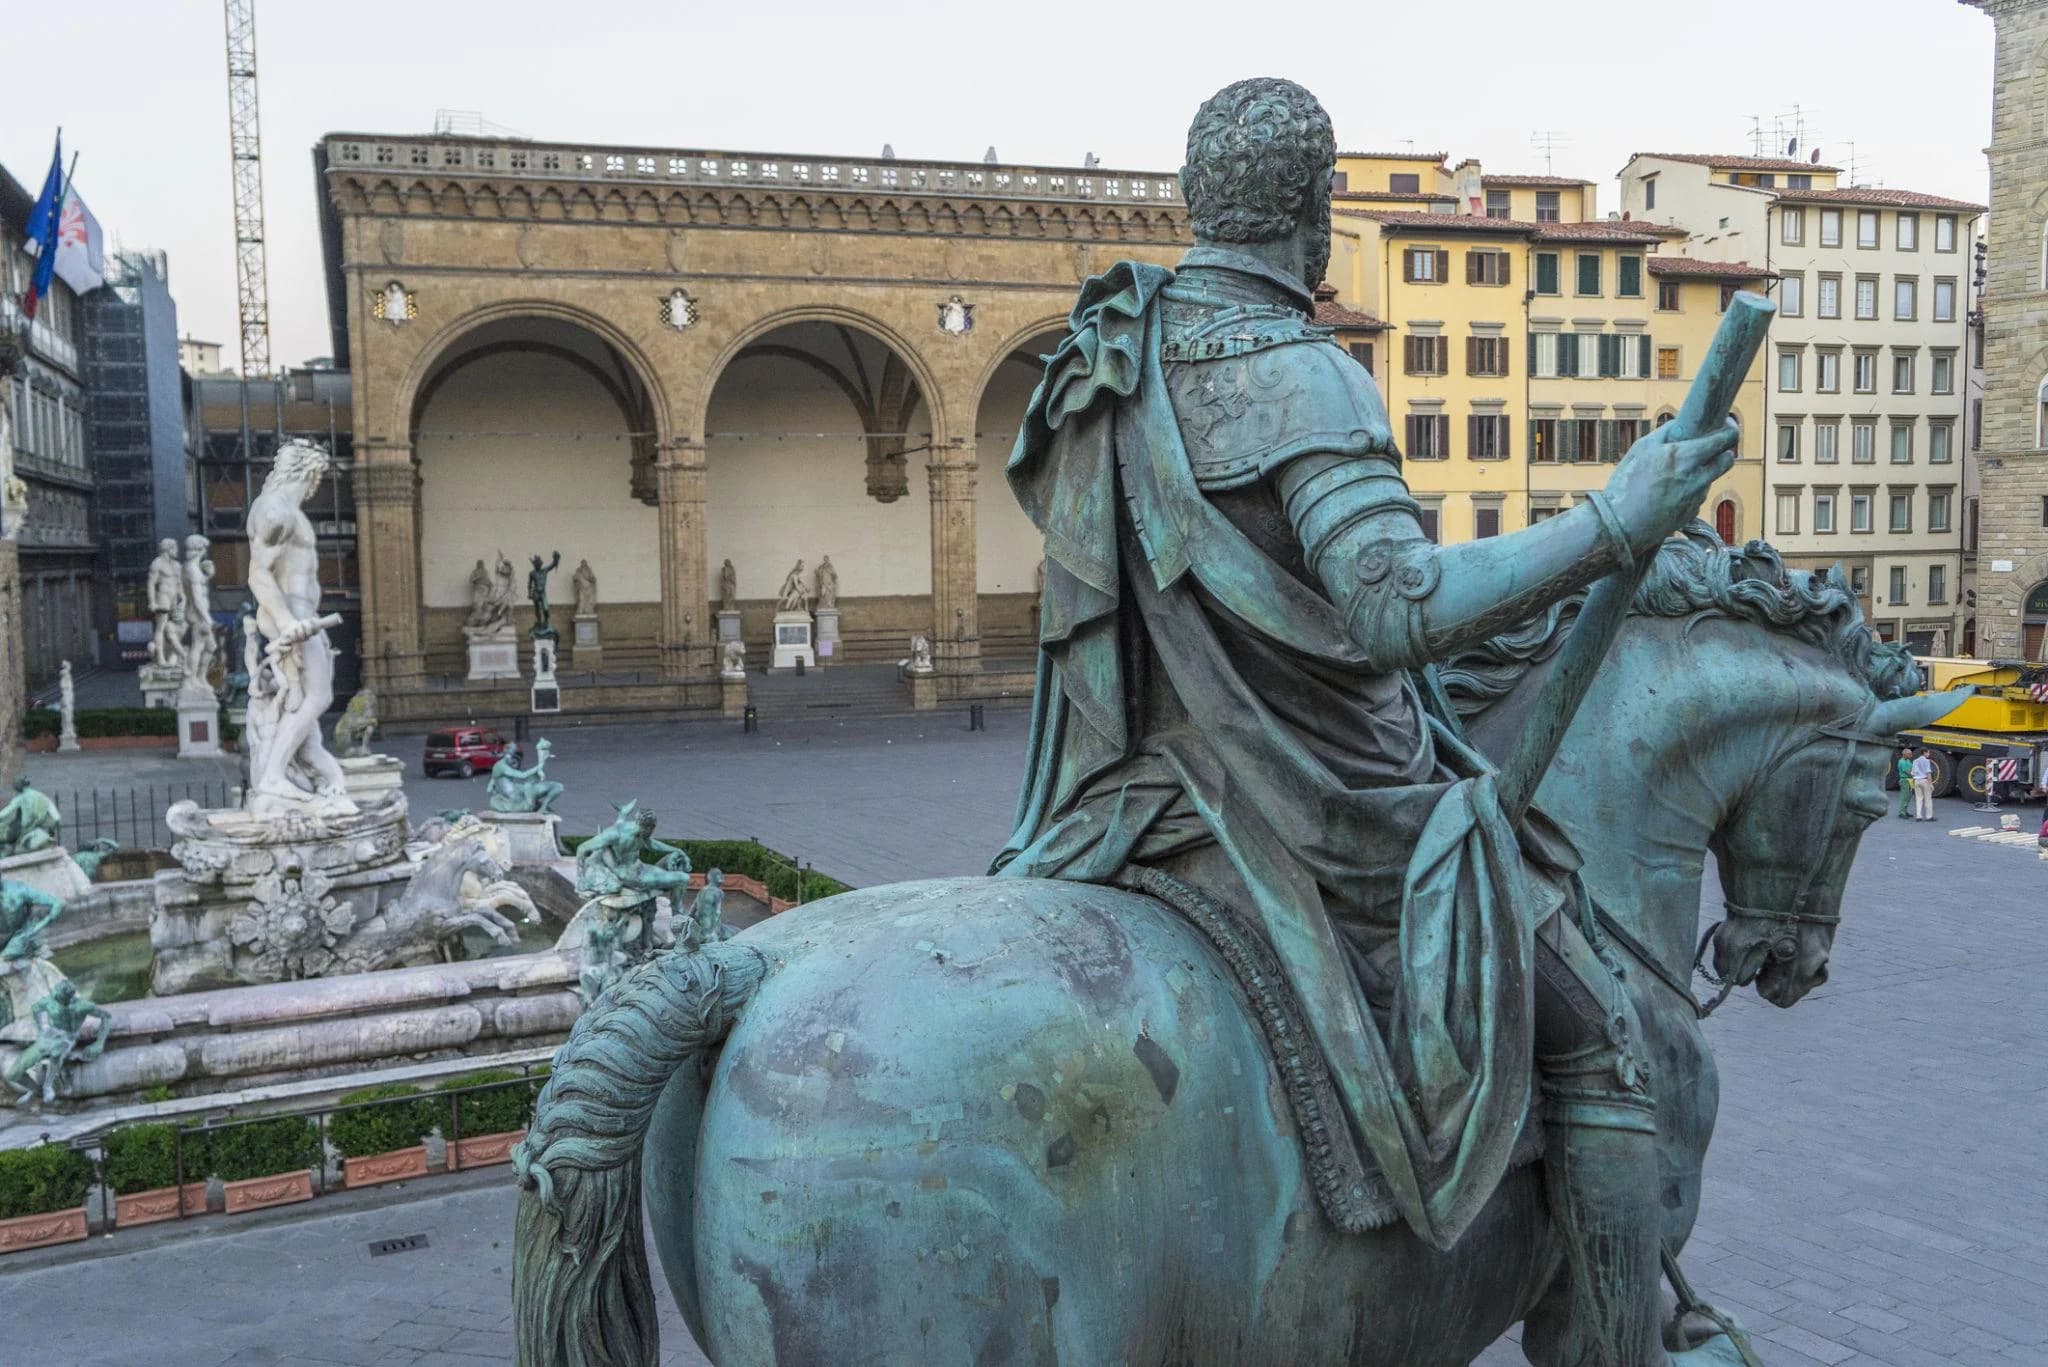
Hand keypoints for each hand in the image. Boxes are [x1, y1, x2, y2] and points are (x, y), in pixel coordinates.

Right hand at [1600, 419, 1740, 554]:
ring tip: (1676, 475)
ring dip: (1702, 472)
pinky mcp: (1691, 513)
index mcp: (1685, 456)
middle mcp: (1697, 477)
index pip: (1725, 439)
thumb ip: (1665, 433)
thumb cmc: (1625, 485)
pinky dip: (1690, 491)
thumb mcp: (1640, 449)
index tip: (1726, 426)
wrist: (1619, 526)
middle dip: (1723, 451)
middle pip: (1727, 460)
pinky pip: (1698, 496)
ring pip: (1710, 478)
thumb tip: (1680, 424)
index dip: (1730, 430)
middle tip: (1709, 449)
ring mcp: (1697, 497)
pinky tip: (1668, 493)